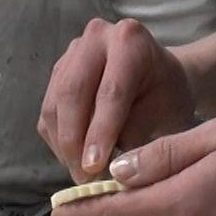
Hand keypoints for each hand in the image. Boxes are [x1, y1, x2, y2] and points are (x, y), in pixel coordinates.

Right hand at [40, 17, 197, 181]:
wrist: (160, 79)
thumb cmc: (167, 97)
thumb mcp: (165, 115)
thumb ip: (137, 137)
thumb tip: (109, 170)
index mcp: (131, 40)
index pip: (110, 91)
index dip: (100, 132)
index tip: (95, 168)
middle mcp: (96, 37)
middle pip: (73, 93)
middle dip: (75, 141)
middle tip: (84, 178)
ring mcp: (71, 53)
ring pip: (54, 104)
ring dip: (64, 145)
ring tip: (81, 174)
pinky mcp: (57, 73)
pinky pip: (48, 113)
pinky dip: (58, 141)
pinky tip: (74, 160)